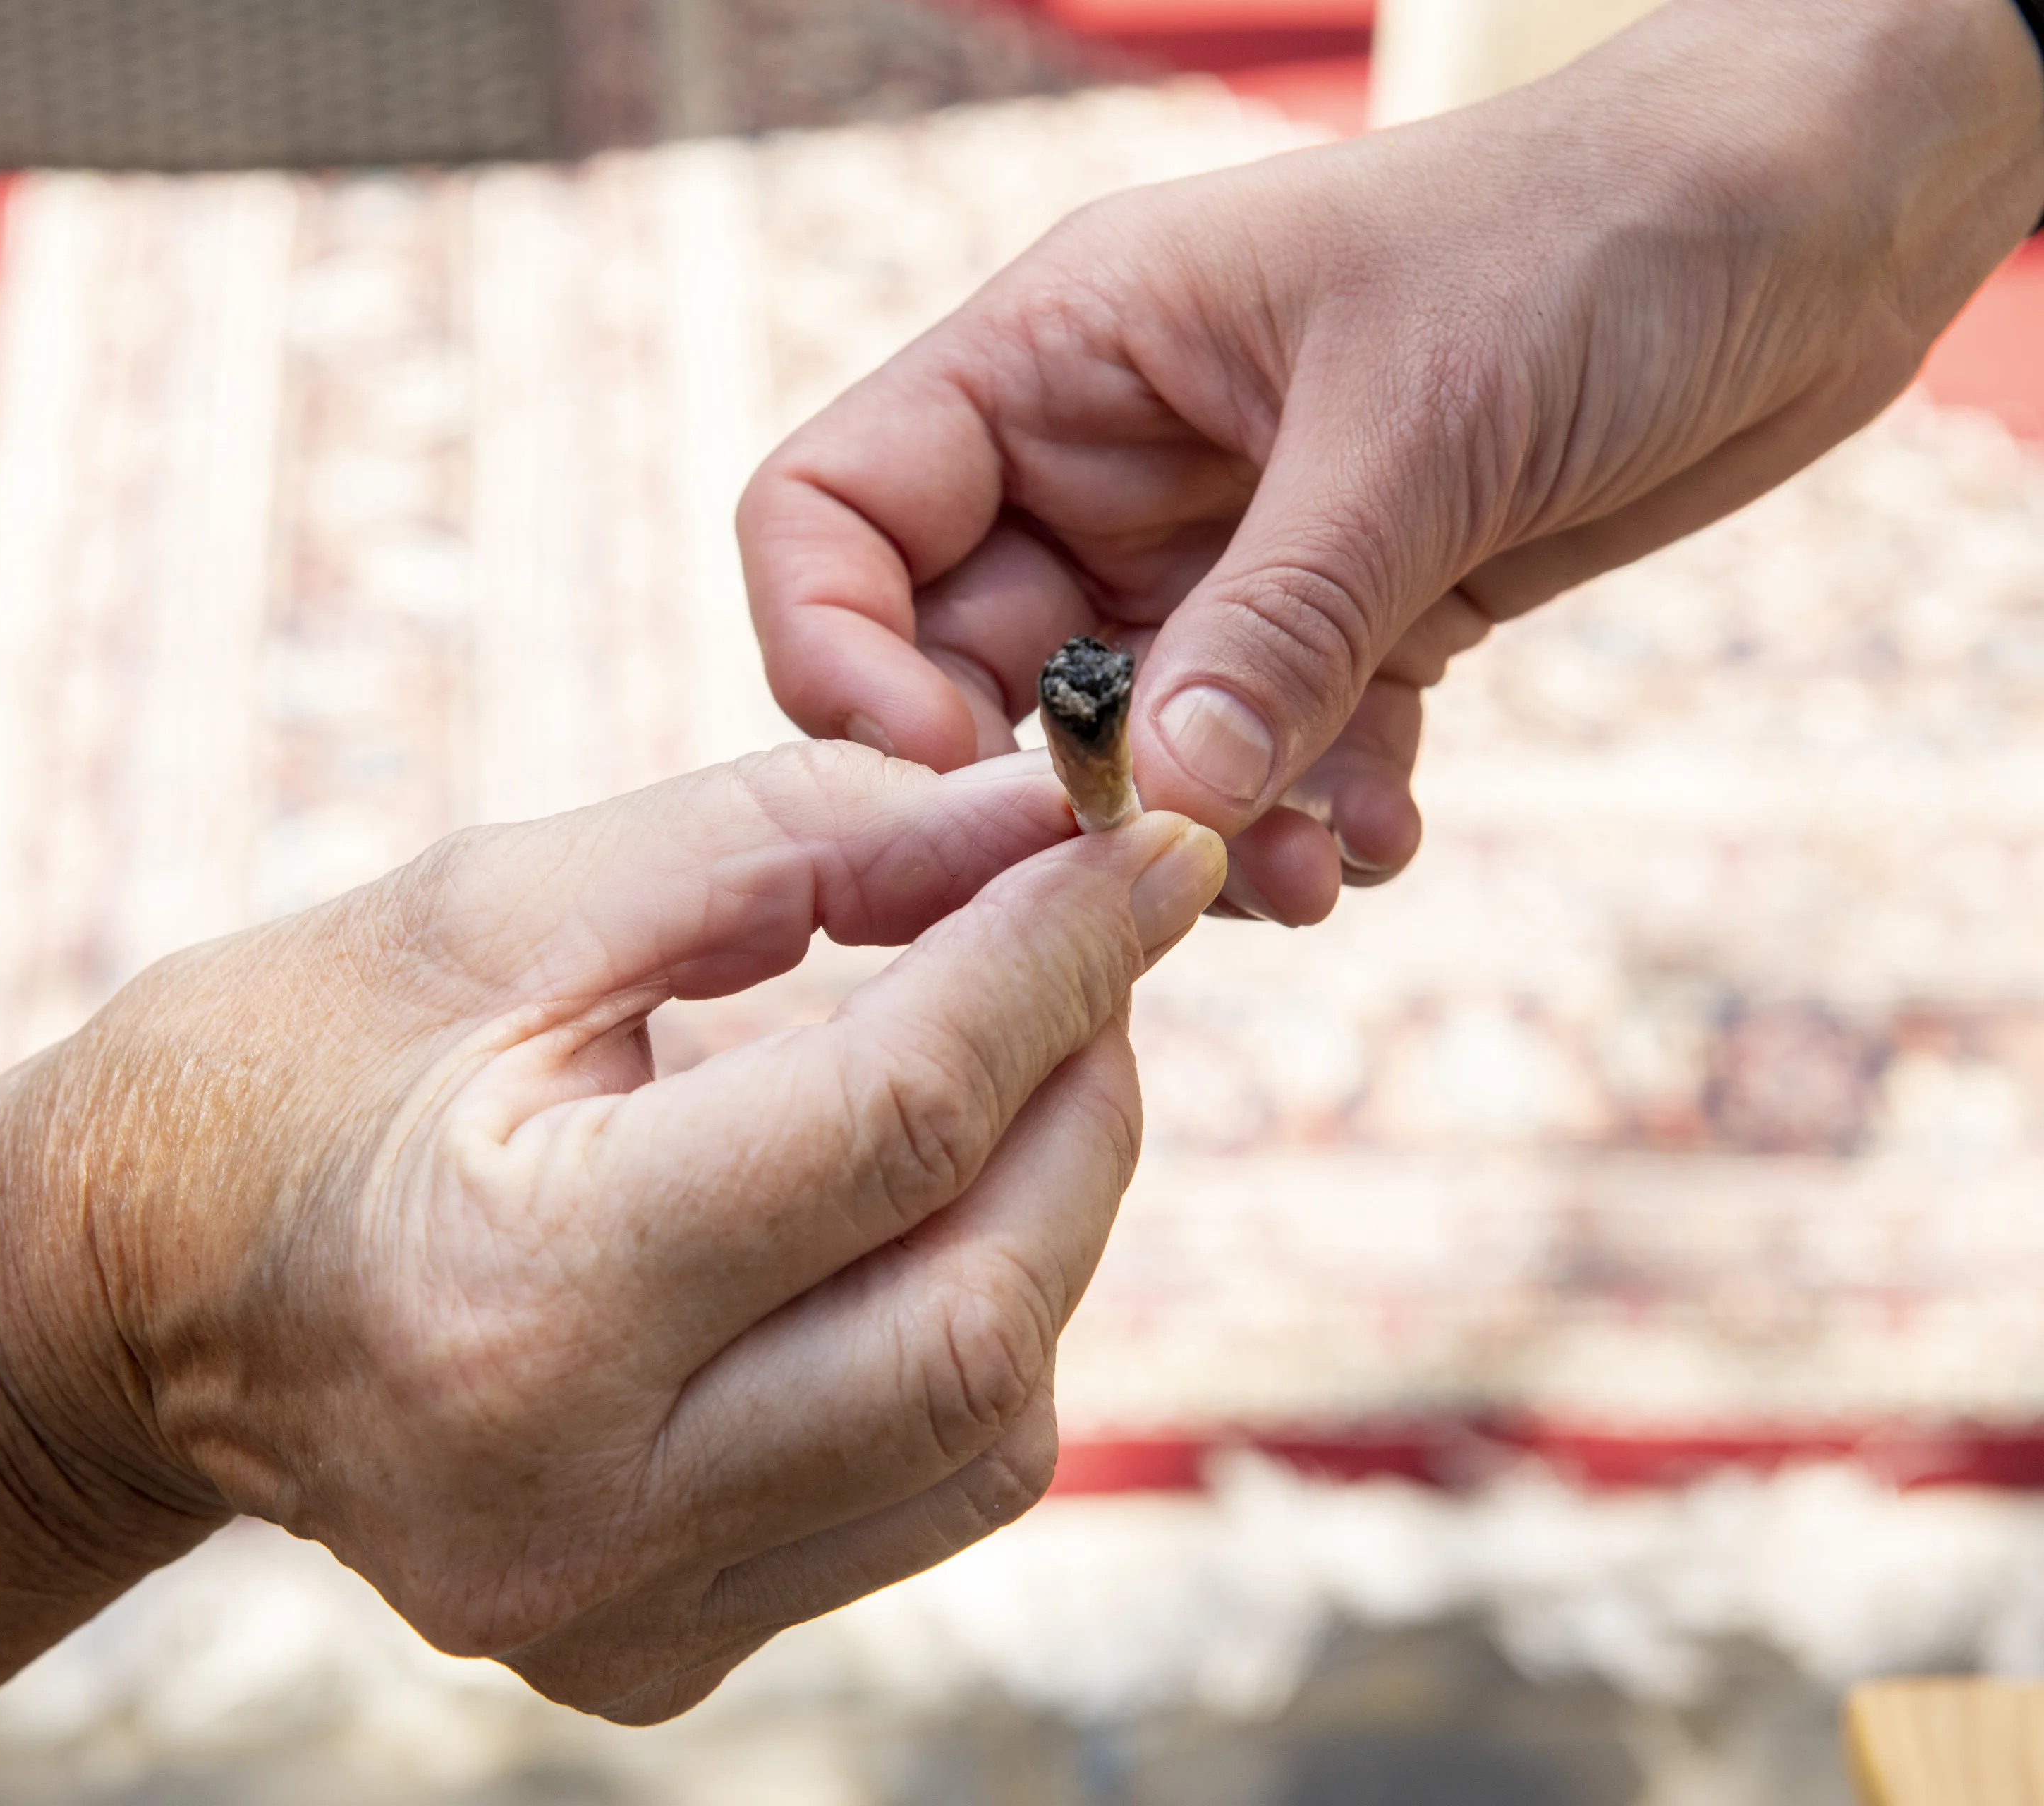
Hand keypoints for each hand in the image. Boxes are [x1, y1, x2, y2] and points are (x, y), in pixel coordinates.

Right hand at [0, 742, 1225, 1721]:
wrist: (120, 1298)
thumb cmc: (279, 1069)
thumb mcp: (495, 905)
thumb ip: (776, 845)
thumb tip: (1023, 816)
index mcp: (509, 1296)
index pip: (890, 1124)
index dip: (1055, 961)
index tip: (1144, 843)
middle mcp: (576, 1503)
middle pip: (980, 1307)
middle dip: (1082, 1098)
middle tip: (1085, 953)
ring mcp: (620, 1610)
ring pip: (989, 1429)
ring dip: (1046, 1223)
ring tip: (995, 1072)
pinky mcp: (655, 1650)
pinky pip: (916, 1495)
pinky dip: (966, 1331)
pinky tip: (909, 1216)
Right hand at [741, 0, 2043, 922]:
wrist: (1810, 226)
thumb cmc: (1595, 237)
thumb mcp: (1415, 427)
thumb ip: (1273, 627)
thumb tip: (1154, 809)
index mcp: (1061, 357)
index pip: (833, 513)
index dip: (837, 652)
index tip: (943, 770)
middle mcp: (1108, 463)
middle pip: (967, 670)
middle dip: (1047, 794)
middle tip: (1150, 874)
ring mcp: (1217, 551)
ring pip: (1121, 751)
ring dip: (1198, 838)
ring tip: (1316, 870)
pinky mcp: (1335, 620)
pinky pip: (1264, 765)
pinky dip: (1311, 823)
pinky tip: (1389, 833)